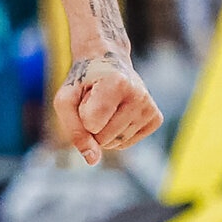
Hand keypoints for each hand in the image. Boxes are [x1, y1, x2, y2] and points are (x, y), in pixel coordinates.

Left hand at [50, 50, 161, 165]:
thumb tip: (93, 160)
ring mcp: (150, 107)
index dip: (81, 115)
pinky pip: (127, 143)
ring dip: (104, 130)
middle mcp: (139, 95)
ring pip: (116, 143)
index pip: (91, 125)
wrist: (106, 62)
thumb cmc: (82, 82)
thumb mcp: (66, 100)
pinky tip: (118, 113)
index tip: (86, 94)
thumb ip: (75, 131)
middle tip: (95, 101)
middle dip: (92, 126)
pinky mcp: (156, 118)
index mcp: (117, 83)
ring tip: (106, 106)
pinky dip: (116, 135)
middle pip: (104, 138)